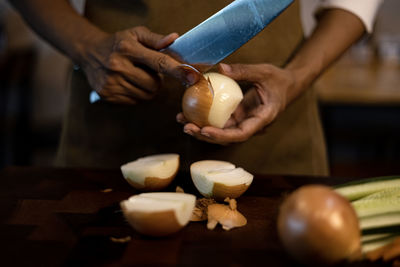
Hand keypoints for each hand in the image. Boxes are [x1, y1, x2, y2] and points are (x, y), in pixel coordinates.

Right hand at [80, 26, 189, 103]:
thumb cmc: (118, 43)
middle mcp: (118, 66)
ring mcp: (111, 83)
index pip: (158, 62)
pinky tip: (128, 83)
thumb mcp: (135, 34)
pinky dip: (137, 94)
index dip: (177, 70)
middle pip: (154, 84)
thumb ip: (156, 39)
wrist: (89, 53)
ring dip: (148, 88)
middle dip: (157, 80)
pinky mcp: (108, 95)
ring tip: (137, 76)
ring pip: (146, 95)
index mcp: (128, 48)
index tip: (193, 76)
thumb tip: (174, 39)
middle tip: (147, 71)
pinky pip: (135, 101)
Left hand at [177, 63, 295, 144]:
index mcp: (262, 119)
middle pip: (227, 137)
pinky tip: (190, 111)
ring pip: (221, 131)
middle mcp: (251, 125)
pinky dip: (206, 117)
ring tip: (182, 121)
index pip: (241, 133)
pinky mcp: (238, 117)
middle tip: (187, 127)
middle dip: (205, 135)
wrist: (288, 85)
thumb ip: (244, 71)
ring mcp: (244, 122)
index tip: (205, 131)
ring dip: (202, 128)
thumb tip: (221, 69)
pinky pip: (221, 120)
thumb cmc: (278, 79)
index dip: (222, 135)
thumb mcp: (264, 72)